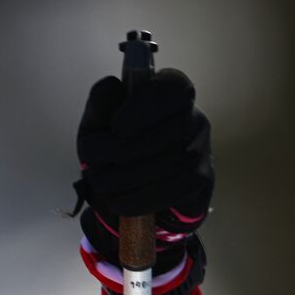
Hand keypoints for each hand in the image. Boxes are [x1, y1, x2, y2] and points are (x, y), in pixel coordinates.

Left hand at [73, 68, 213, 284]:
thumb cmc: (110, 161)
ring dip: (120, 182)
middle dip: (113, 158)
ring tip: (105, 189)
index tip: (117, 129)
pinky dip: (134, 202)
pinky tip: (122, 204)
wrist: (133, 206)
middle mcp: (189, 118)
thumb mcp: (95, 132)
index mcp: (165, 96)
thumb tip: (110, 93)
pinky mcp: (199, 183)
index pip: (167, 87)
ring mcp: (198, 150)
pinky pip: (163, 192)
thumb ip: (99, 109)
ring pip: (156, 165)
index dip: (141, 108)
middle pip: (151, 134)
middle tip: (95, 171)